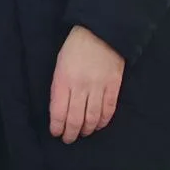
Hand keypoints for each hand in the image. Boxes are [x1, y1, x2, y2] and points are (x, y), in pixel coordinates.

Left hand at [49, 26, 124, 143]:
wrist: (101, 31)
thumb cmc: (76, 46)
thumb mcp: (60, 63)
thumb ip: (59, 86)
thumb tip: (60, 109)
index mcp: (64, 79)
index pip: (58, 111)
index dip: (57, 127)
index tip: (56, 133)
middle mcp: (80, 86)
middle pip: (75, 119)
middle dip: (71, 133)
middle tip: (69, 139)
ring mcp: (98, 87)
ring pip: (91, 118)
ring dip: (86, 130)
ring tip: (83, 133)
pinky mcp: (113, 86)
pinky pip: (108, 110)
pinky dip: (102, 121)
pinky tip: (98, 125)